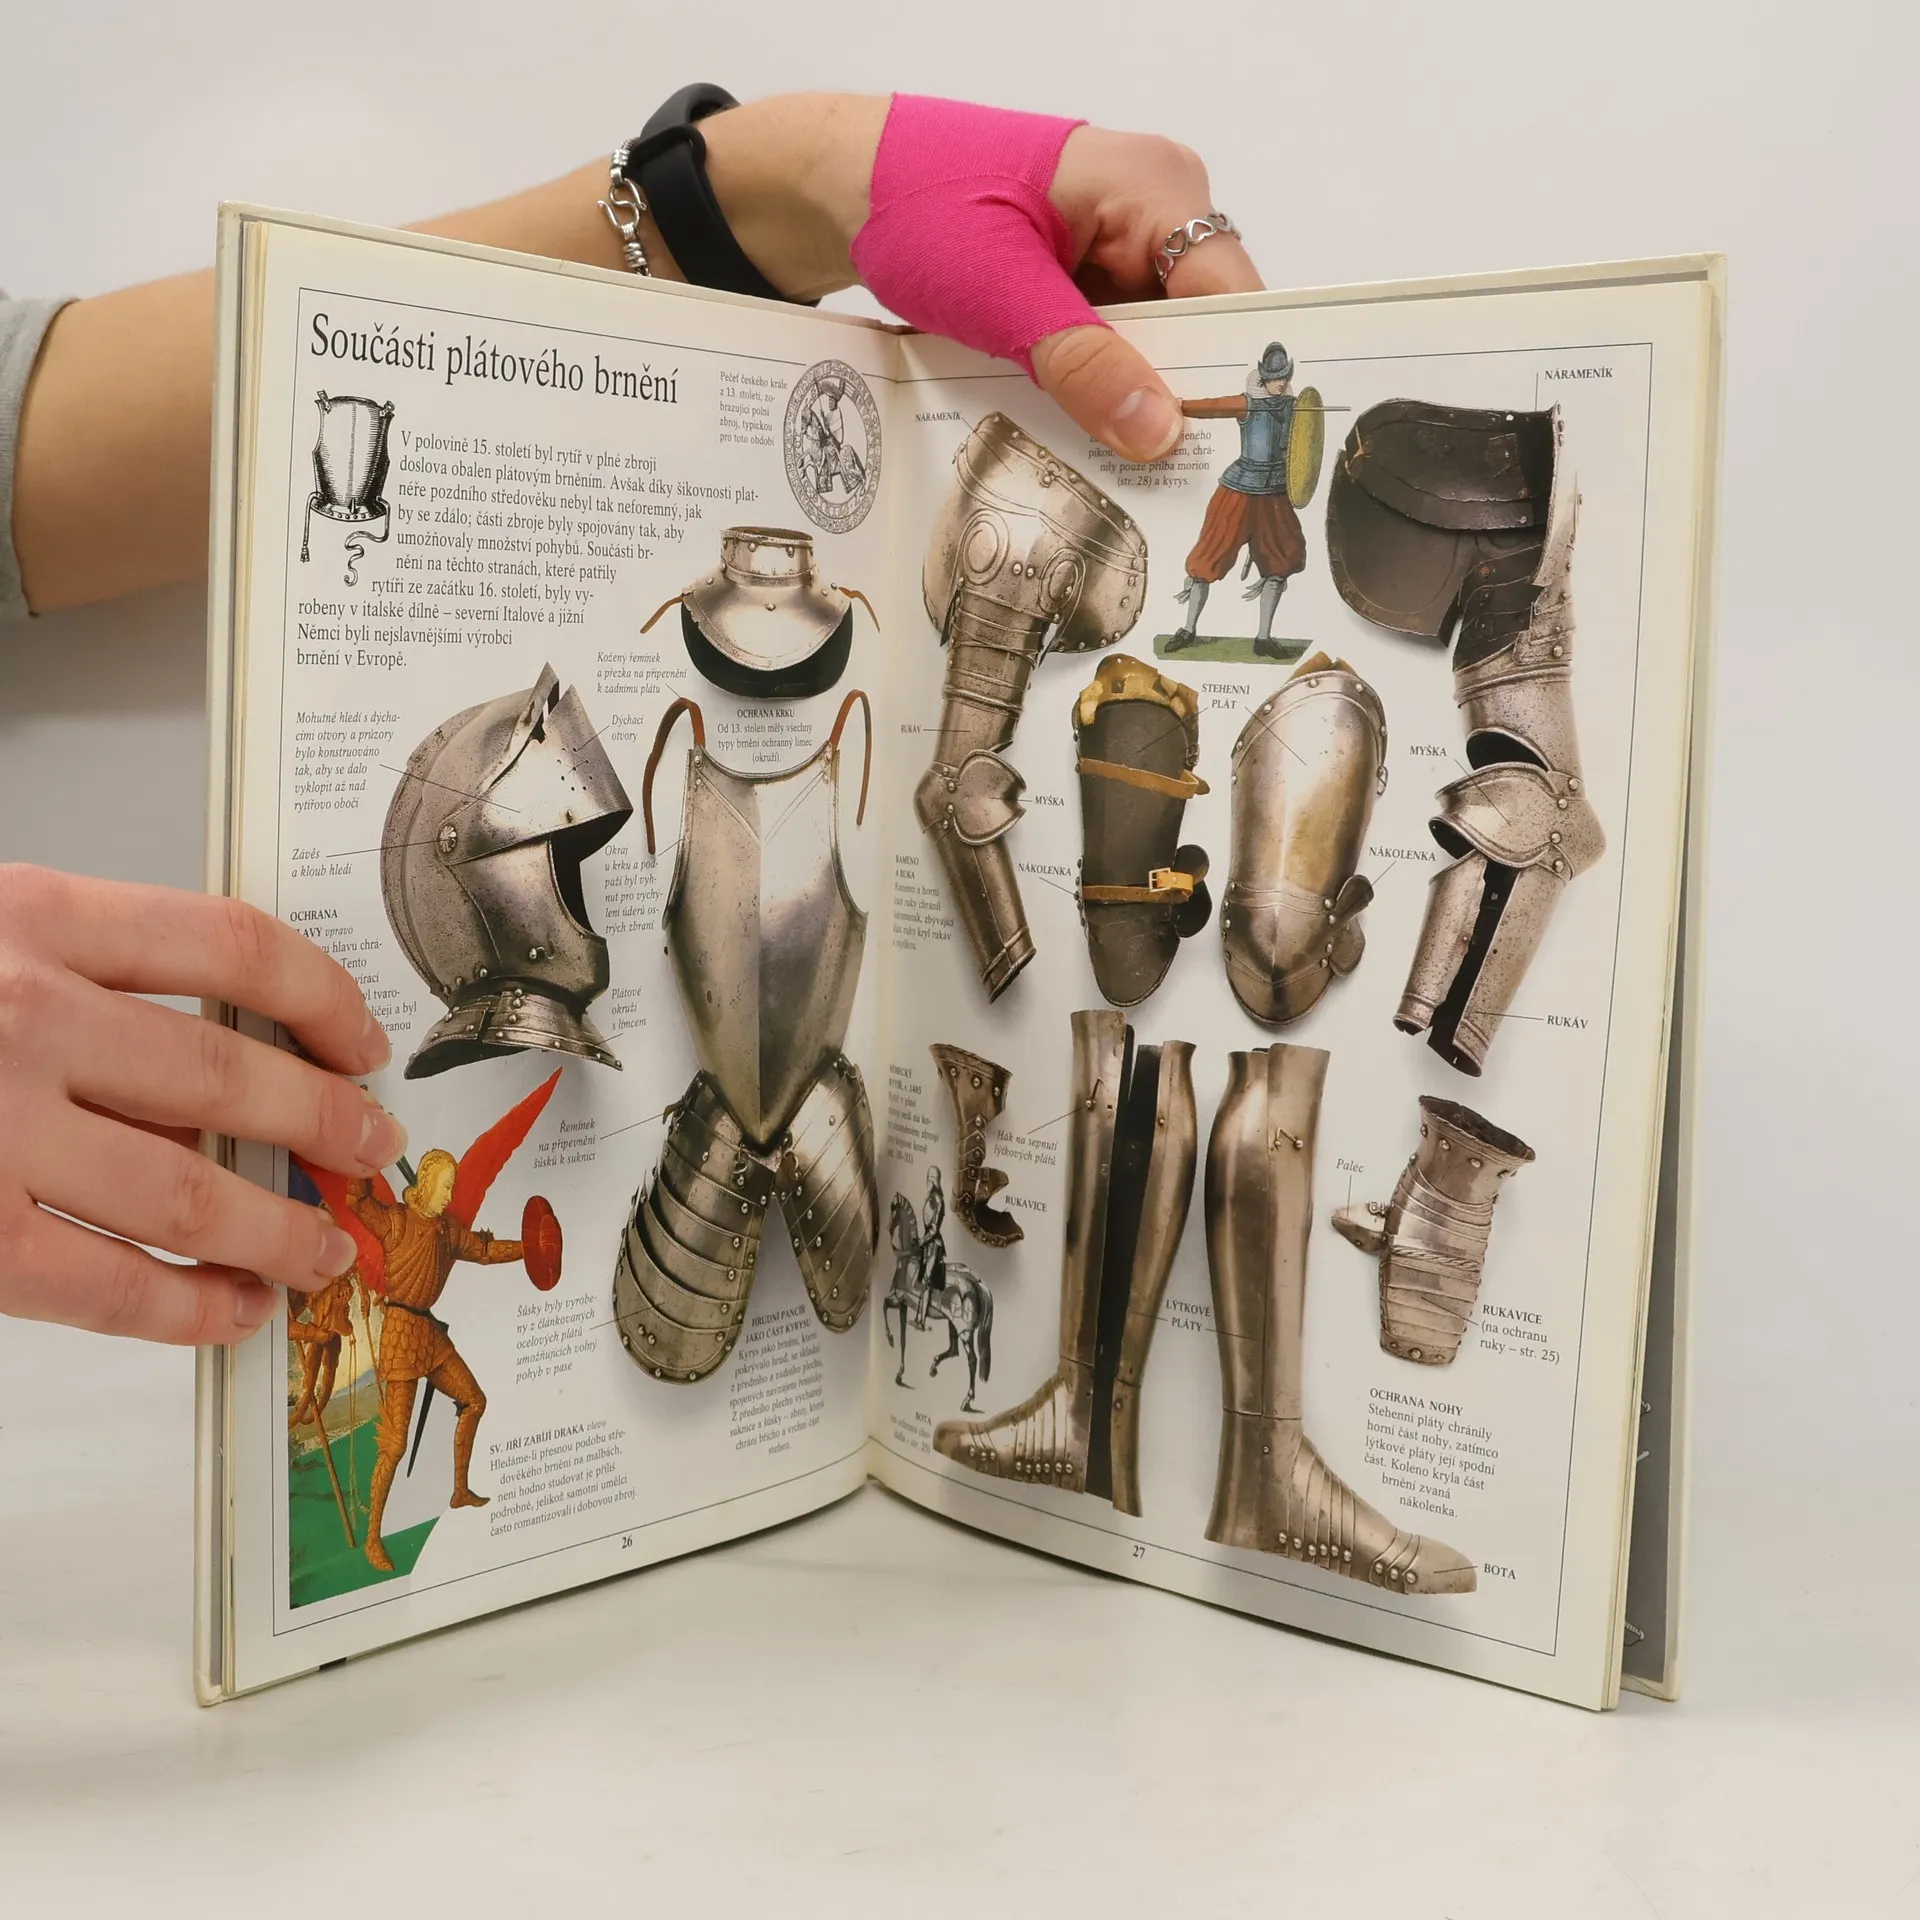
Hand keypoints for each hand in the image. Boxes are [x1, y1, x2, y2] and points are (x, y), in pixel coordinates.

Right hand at [0, 866, 404, 1343]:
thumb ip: (80, 971)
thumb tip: (226, 1054)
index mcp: (28, 918)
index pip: (234, 946)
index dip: (325, 999)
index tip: (362, 1040)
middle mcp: (17, 1017)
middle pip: (230, 1079)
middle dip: (326, 1126)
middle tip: (371, 1151)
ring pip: (188, 1192)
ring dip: (281, 1228)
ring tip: (326, 1246)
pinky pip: (104, 1287)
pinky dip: (189, 1307)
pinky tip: (235, 1309)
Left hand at [697, 93, 1262, 461]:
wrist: (843, 189)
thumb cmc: (918, 204)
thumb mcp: (1001, 291)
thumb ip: (1080, 360)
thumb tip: (1157, 431)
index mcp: (1155, 188)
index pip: (1230, 295)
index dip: (1230, 378)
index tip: (1223, 458)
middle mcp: (1153, 215)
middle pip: (1197, 329)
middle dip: (1178, 404)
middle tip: (1173, 491)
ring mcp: (1117, 250)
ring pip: (1151, 350)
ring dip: (1130, 408)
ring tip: (1127, 481)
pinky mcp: (1081, 284)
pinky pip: (1109, 351)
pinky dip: (1094, 394)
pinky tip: (1084, 444)